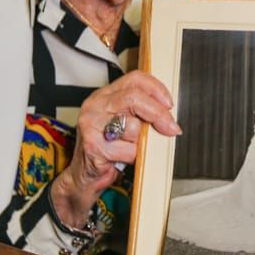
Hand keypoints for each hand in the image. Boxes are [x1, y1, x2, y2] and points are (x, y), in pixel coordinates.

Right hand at [50, 70, 181, 227]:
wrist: (84, 175)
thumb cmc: (108, 148)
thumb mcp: (125, 123)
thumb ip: (142, 112)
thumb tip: (169, 114)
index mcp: (105, 95)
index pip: (135, 79)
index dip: (156, 89)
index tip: (169, 104)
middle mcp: (95, 105)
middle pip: (135, 98)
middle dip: (158, 113)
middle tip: (171, 127)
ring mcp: (91, 124)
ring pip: (134, 127)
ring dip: (141, 141)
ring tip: (129, 147)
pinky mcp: (93, 145)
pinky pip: (129, 149)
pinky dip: (134, 157)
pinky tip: (123, 158)